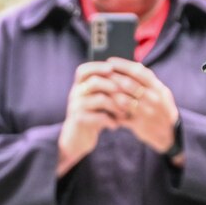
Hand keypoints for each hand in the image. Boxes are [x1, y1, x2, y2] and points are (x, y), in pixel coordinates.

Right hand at [57, 61, 123, 175]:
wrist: (77, 138)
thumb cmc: (92, 115)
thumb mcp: (96, 100)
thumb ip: (106, 89)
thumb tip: (127, 77)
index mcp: (79, 86)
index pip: (84, 70)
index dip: (98, 66)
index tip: (112, 68)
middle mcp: (75, 93)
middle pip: (95, 82)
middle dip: (114, 86)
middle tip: (129, 94)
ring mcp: (76, 107)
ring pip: (100, 99)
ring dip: (116, 105)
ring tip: (125, 113)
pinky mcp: (79, 120)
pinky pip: (98, 117)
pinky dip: (111, 120)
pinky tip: (116, 125)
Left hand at [106, 61, 180, 155]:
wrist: (170, 135)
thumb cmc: (161, 109)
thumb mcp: (161, 93)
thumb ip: (147, 82)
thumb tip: (128, 67)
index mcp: (158, 88)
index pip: (139, 71)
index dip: (123, 65)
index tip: (110, 61)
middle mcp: (154, 99)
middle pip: (129, 84)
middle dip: (112, 78)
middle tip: (99, 74)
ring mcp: (147, 112)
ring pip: (124, 100)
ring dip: (110, 94)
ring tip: (99, 89)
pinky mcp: (139, 125)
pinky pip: (122, 117)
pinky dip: (112, 112)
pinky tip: (104, 107)